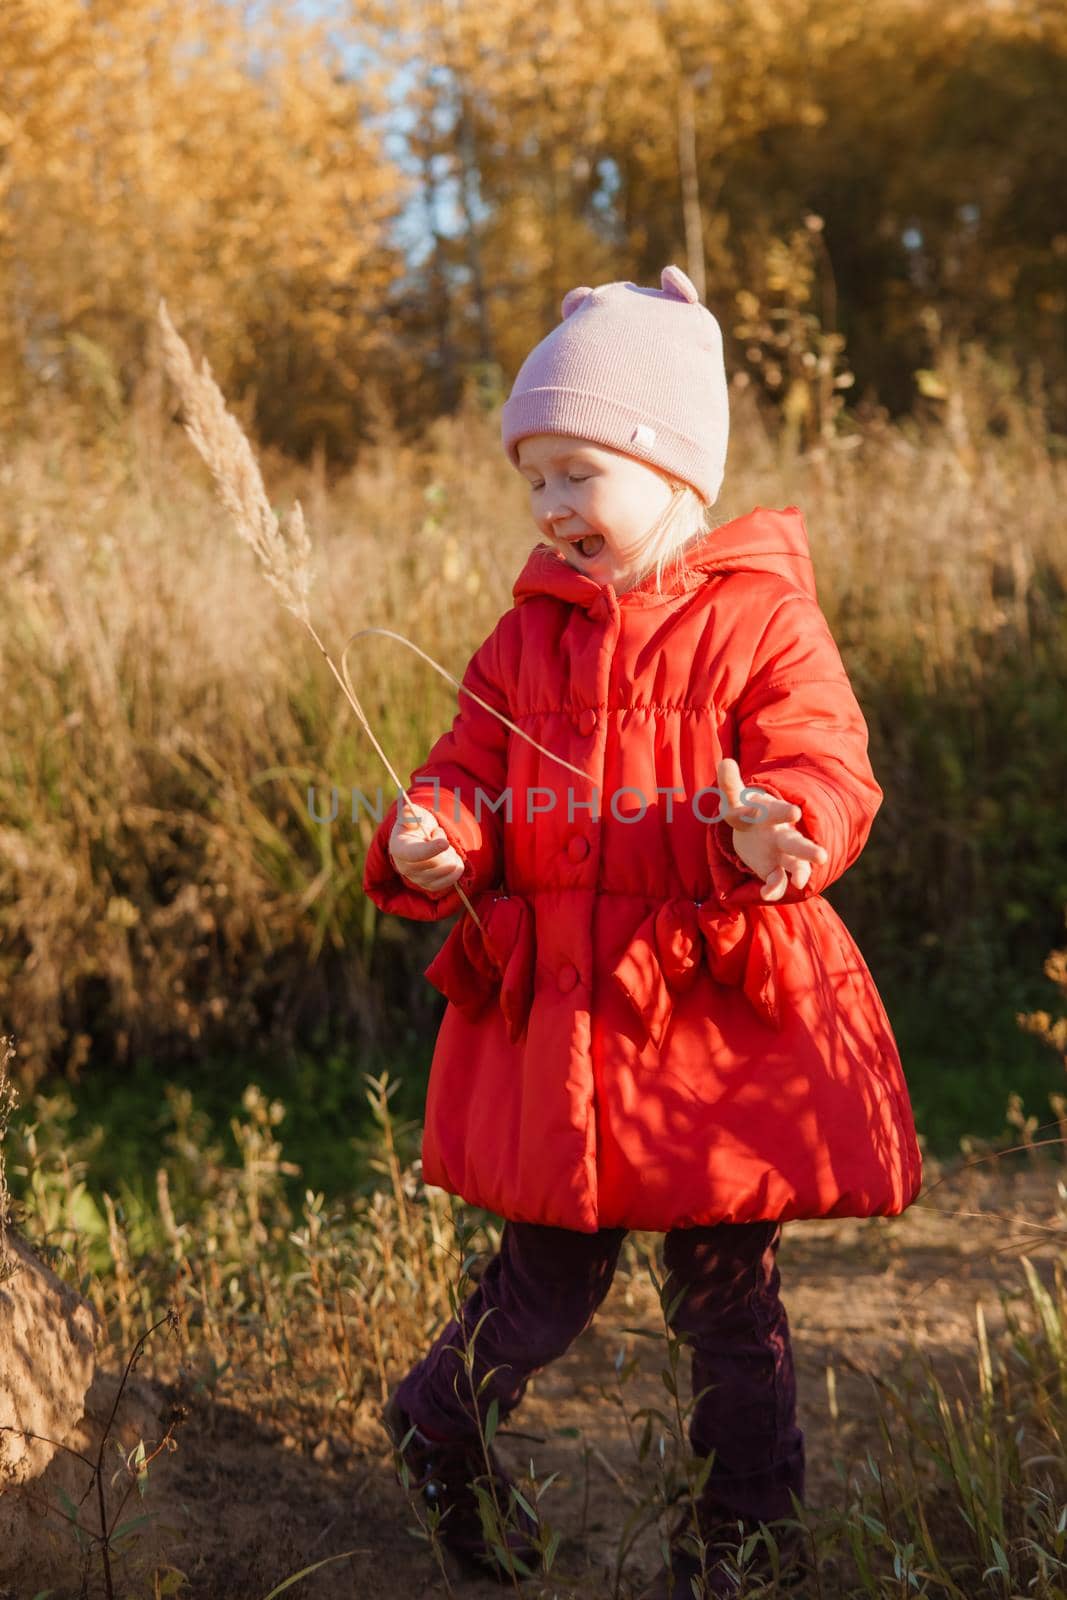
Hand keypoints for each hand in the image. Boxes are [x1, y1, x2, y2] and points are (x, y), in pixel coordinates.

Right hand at [388, 800, 464, 894]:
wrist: (422, 837)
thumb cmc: (417, 824)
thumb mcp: (413, 814)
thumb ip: (409, 813)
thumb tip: (408, 814)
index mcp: (398, 848)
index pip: (413, 854)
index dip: (430, 850)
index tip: (445, 843)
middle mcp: (404, 867)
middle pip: (433, 863)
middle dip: (444, 846)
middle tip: (439, 835)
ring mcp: (416, 878)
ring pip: (442, 871)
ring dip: (451, 856)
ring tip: (445, 847)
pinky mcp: (429, 885)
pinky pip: (447, 882)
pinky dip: (456, 870)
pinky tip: (454, 859)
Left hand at [716, 757, 828, 902]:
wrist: (752, 828)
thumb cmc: (746, 810)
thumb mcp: (734, 798)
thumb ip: (729, 784)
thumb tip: (724, 761)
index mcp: (773, 814)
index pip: (779, 812)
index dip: (783, 812)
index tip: (794, 812)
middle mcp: (783, 835)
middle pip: (796, 842)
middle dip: (807, 849)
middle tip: (821, 857)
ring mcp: (782, 854)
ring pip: (796, 864)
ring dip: (802, 872)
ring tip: (802, 882)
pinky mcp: (774, 869)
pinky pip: (778, 880)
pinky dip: (774, 888)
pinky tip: (767, 894)